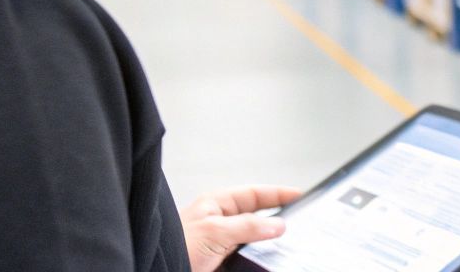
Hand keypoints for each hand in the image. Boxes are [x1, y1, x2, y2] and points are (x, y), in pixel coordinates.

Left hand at [181, 184, 302, 271]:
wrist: (158, 269)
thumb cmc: (173, 246)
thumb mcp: (215, 232)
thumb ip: (247, 226)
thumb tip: (277, 224)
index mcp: (217, 205)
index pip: (254, 195)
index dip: (277, 194)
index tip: (299, 195)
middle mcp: (220, 222)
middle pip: (257, 217)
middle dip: (278, 219)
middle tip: (301, 221)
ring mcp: (221, 243)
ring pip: (254, 239)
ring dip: (269, 243)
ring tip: (289, 244)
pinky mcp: (222, 262)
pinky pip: (247, 257)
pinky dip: (259, 259)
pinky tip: (269, 261)